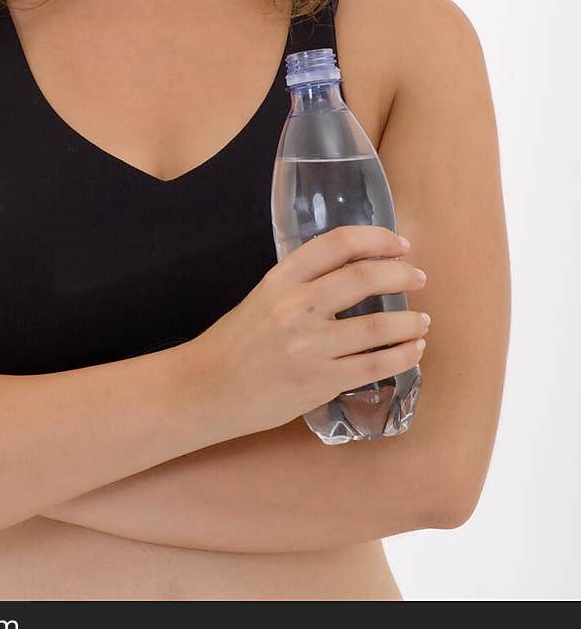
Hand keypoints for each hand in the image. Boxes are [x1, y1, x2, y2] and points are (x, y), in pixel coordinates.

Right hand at [184, 225, 428, 442]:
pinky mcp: (319, 381)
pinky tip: (414, 351)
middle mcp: (296, 306)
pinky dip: (403, 355)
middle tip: (418, 277)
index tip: (399, 243)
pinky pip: (375, 365)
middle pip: (364, 277)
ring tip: (422, 321)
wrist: (207, 390)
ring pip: (378, 325)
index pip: (336, 243)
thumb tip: (352, 276)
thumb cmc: (235, 344)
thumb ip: (301, 286)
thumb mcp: (262, 298)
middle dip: (401, 275)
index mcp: (280, 278)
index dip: (376, 238)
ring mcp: (309, 345)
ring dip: (411, 321)